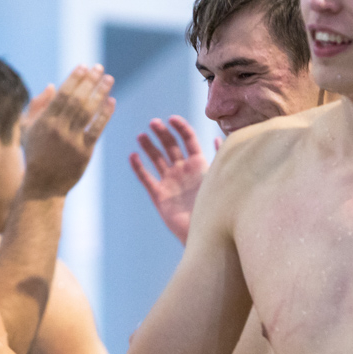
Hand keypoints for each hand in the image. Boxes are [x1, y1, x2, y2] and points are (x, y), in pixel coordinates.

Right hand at [20, 65, 115, 197]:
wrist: (43, 184)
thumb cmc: (35, 154)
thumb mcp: (27, 129)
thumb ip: (37, 106)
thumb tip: (52, 85)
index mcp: (44, 121)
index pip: (62, 94)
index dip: (74, 78)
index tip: (84, 66)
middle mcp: (59, 129)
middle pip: (77, 99)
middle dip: (89, 81)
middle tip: (99, 68)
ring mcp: (72, 141)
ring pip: (88, 112)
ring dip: (100, 93)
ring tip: (109, 79)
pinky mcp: (84, 152)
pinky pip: (97, 129)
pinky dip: (105, 114)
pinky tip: (111, 101)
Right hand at [128, 116, 215, 243]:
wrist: (205, 234)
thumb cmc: (217, 207)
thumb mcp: (220, 179)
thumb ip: (218, 159)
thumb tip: (218, 137)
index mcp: (199, 163)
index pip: (188, 139)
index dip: (180, 127)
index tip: (172, 119)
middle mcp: (183, 170)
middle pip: (170, 146)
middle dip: (162, 133)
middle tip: (153, 123)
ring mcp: (169, 181)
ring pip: (156, 158)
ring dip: (148, 146)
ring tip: (141, 135)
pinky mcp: (158, 195)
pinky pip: (146, 178)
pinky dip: (138, 167)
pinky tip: (132, 156)